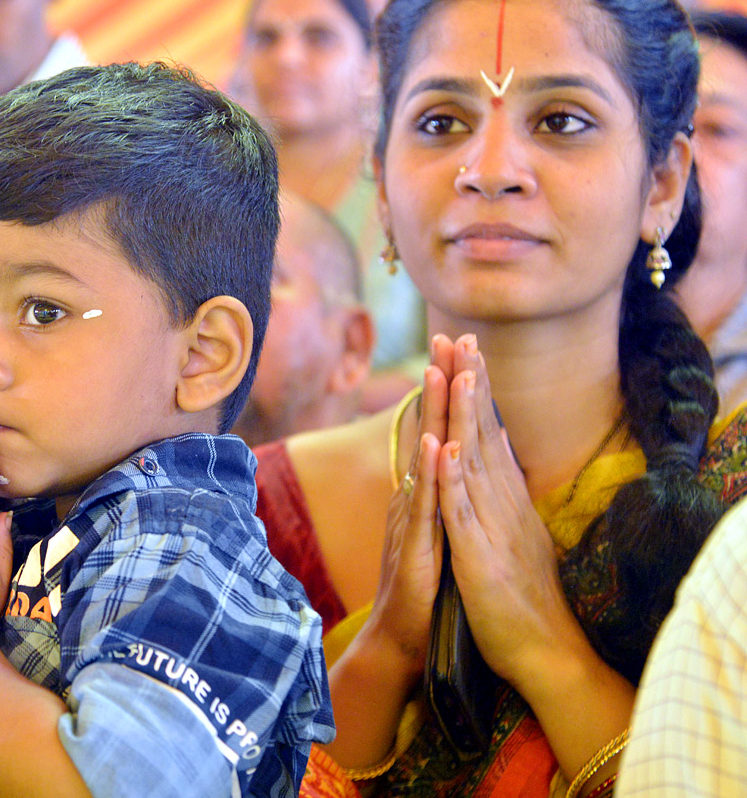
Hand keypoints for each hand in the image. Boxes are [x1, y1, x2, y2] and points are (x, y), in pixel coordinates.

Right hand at [360, 355, 451, 682]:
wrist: (400, 641)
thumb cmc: (423, 590)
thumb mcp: (438, 533)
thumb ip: (442, 496)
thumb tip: (449, 462)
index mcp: (425, 494)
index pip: (440, 431)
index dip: (451, 391)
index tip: (462, 349)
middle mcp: (414, 498)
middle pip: (429, 431)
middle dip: (440, 384)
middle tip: (448, 337)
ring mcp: (412, 520)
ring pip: (424, 458)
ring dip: (432, 415)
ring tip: (438, 372)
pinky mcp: (416, 548)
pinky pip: (423, 506)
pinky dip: (428, 474)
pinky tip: (432, 446)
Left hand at [436, 336, 580, 687]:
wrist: (542, 652)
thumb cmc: (520, 597)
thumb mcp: (509, 535)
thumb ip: (500, 497)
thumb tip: (495, 458)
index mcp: (506, 498)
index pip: (489, 433)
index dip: (475, 391)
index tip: (464, 349)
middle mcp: (502, 503)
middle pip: (483, 433)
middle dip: (469, 383)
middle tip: (459, 335)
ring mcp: (492, 527)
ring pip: (473, 460)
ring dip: (462, 415)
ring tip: (454, 370)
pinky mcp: (478, 557)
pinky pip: (461, 512)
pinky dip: (452, 478)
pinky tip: (445, 446)